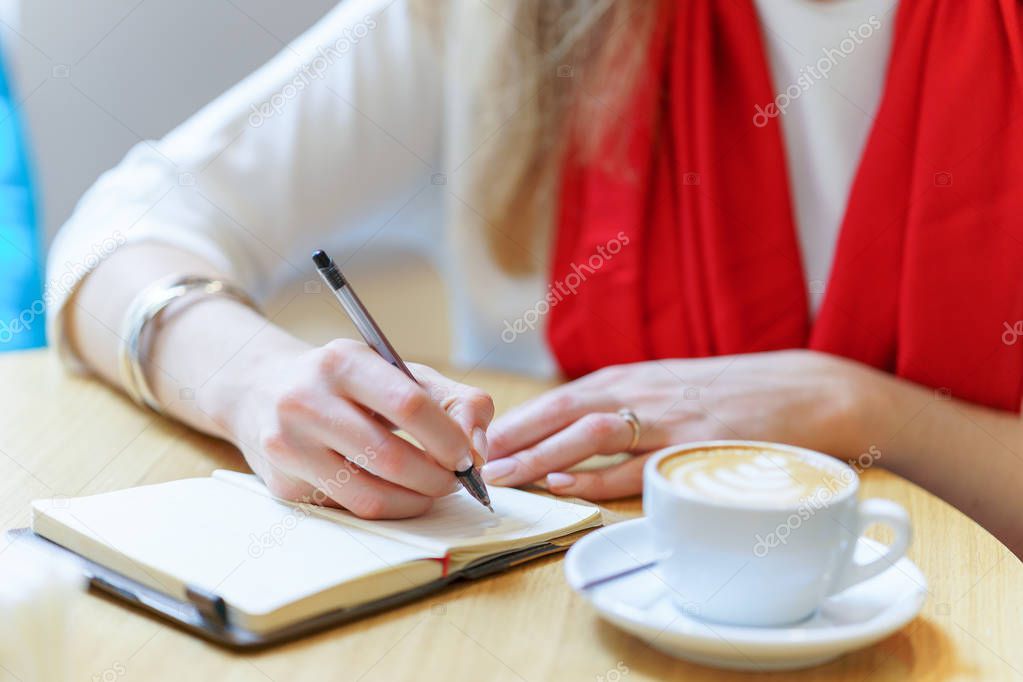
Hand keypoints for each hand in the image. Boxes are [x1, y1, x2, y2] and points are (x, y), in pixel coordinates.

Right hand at [218, 338, 493, 518]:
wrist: (262, 391)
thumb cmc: (347, 383)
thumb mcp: (398, 372)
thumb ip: (454, 400)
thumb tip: (477, 449)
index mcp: (342, 361)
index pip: (408, 404)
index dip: (448, 438)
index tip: (469, 456)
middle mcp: (306, 400)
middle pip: (391, 457)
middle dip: (437, 478)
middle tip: (457, 481)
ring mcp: (288, 446)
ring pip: (370, 495)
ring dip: (415, 501)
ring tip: (432, 490)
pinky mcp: (282, 485)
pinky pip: (349, 510)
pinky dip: (386, 508)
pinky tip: (397, 494)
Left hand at [482, 350, 873, 499]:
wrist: (808, 389)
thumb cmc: (733, 393)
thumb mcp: (672, 386)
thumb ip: (627, 403)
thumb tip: (575, 430)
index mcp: (634, 377)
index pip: (561, 397)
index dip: (518, 419)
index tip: (479, 440)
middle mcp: (644, 391)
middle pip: (564, 411)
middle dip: (515, 436)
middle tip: (473, 460)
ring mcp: (670, 418)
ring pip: (591, 434)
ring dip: (542, 455)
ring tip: (503, 475)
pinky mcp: (697, 446)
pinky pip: (638, 465)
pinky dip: (598, 475)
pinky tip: (566, 483)